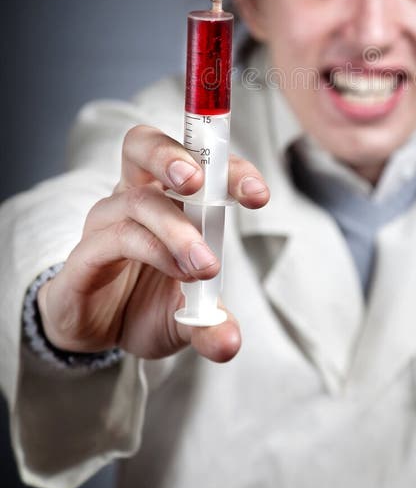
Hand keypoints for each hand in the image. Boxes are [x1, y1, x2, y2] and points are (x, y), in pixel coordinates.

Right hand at [36, 125, 268, 362]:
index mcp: (164, 193)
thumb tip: (229, 342)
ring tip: (204, 263)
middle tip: (202, 183)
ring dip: (177, 229)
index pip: (191, 157)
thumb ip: (210, 324)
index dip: (225, 165)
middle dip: (176, 156)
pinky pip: (115, 239)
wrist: (94, 333)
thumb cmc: (144, 302)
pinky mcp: (84, 255)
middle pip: (142, 144)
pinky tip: (176, 272)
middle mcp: (133, 196)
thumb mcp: (186, 317)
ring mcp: (105, 223)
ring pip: (139, 201)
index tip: (258, 195)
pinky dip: (153, 251)